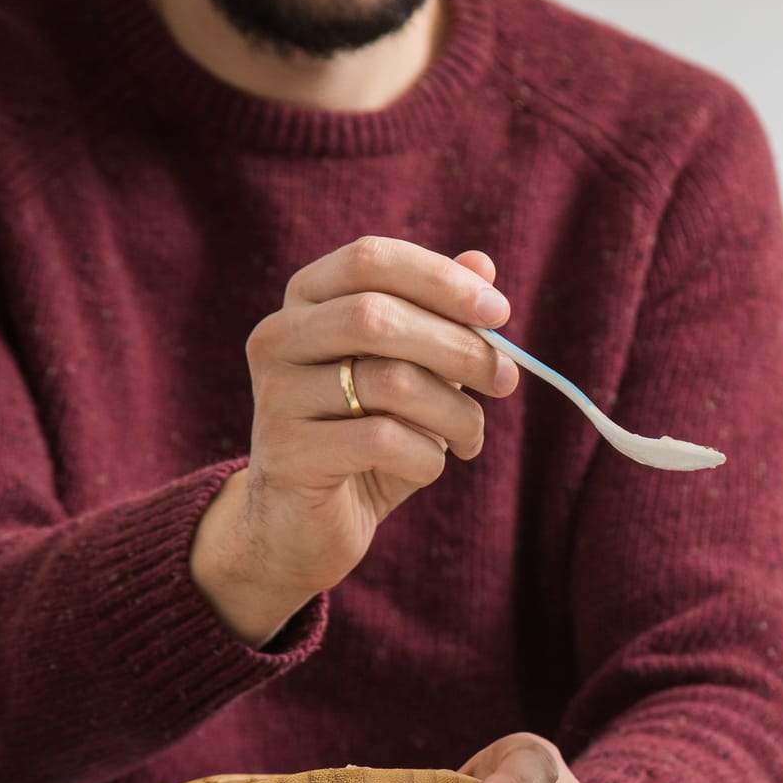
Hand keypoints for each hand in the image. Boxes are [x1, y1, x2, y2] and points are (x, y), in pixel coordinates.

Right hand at [189, 237, 518, 644]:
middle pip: (378, 317)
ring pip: (391, 383)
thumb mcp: (410, 370)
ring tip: (470, 435)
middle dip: (460, 348)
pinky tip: (430, 465)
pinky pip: (384, 442)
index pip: (371, 259)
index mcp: (306, 299)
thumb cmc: (366, 434)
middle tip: (506, 380)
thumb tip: (482, 263)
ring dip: (456, 412)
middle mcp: (278, 337)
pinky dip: (428, 456)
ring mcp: (276, 395)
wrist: (305, 523)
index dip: (441, 280)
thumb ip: (439, 317)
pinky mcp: (288, 455)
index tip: (500, 312)